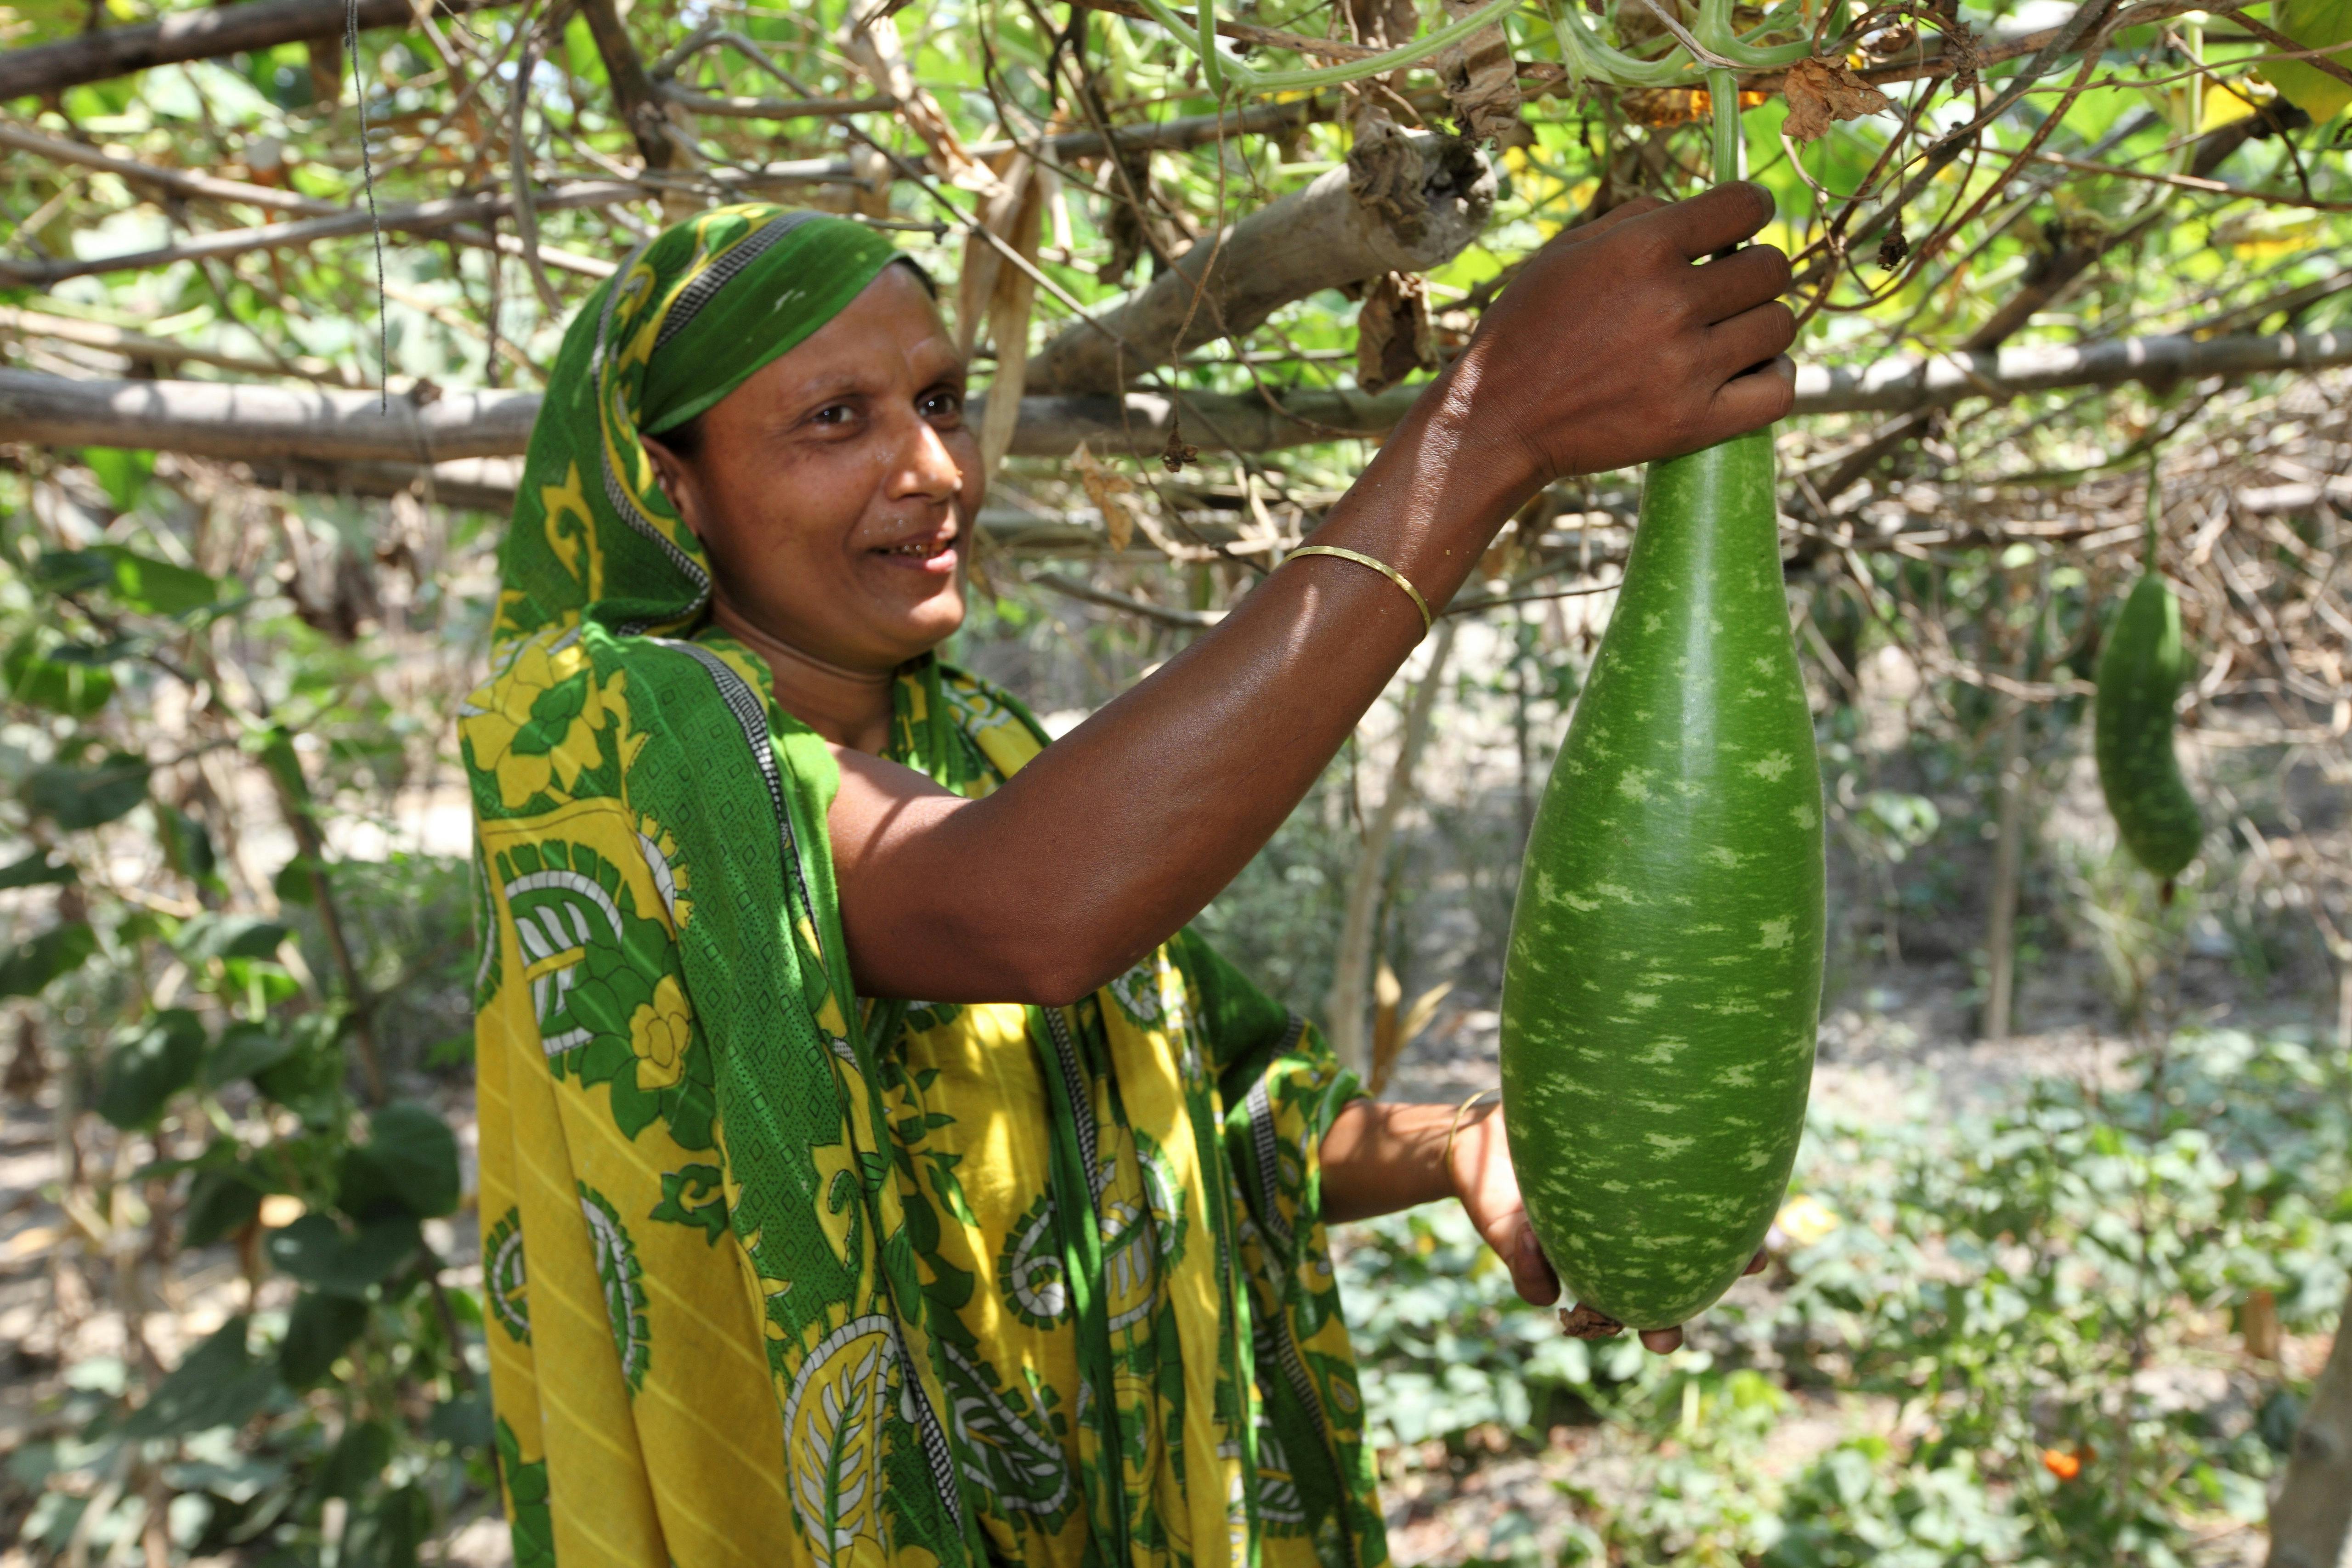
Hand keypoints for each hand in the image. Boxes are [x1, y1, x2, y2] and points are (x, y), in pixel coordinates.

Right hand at [1433, 182, 1796, 489]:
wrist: (1498, 417)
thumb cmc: (1528, 328)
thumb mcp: (1566, 251)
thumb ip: (1637, 218)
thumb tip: (1702, 212)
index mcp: (1643, 247)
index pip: (1745, 204)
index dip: (1752, 210)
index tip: (1743, 225)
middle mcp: (1672, 302)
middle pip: (1771, 268)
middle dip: (1754, 272)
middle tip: (1726, 290)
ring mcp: (1687, 366)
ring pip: (1779, 326)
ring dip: (1761, 324)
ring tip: (1730, 334)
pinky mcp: (1694, 422)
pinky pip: (1778, 391)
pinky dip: (1773, 377)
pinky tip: (1750, 371)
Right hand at [1447, 1105, 1750, 1353]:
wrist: (1481, 1134)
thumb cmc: (1492, 1190)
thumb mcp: (1501, 1226)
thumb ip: (1522, 1261)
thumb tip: (1546, 1297)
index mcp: (1594, 1265)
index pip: (1634, 1302)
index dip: (1655, 1322)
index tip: (1666, 1337)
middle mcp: (1622, 1237)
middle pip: (1676, 1270)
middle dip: (1710, 1283)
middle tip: (1741, 1278)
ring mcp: (1635, 1198)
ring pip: (1689, 1225)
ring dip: (1726, 1239)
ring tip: (1759, 1252)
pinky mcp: (1640, 1155)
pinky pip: (1682, 1173)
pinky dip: (1712, 1181)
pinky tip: (1742, 1178)